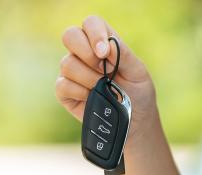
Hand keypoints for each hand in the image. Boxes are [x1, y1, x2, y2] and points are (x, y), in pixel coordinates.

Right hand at [55, 15, 159, 150]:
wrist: (134, 124)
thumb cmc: (138, 95)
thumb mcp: (138, 73)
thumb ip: (123, 56)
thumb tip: (106, 47)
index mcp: (102, 43)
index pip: (91, 23)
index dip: (94, 33)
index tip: (104, 53)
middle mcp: (84, 54)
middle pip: (69, 35)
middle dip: (85, 51)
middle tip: (102, 69)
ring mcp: (72, 73)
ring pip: (67, 63)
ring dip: (88, 78)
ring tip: (102, 89)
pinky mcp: (65, 92)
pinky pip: (62, 85)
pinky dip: (79, 92)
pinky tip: (90, 98)